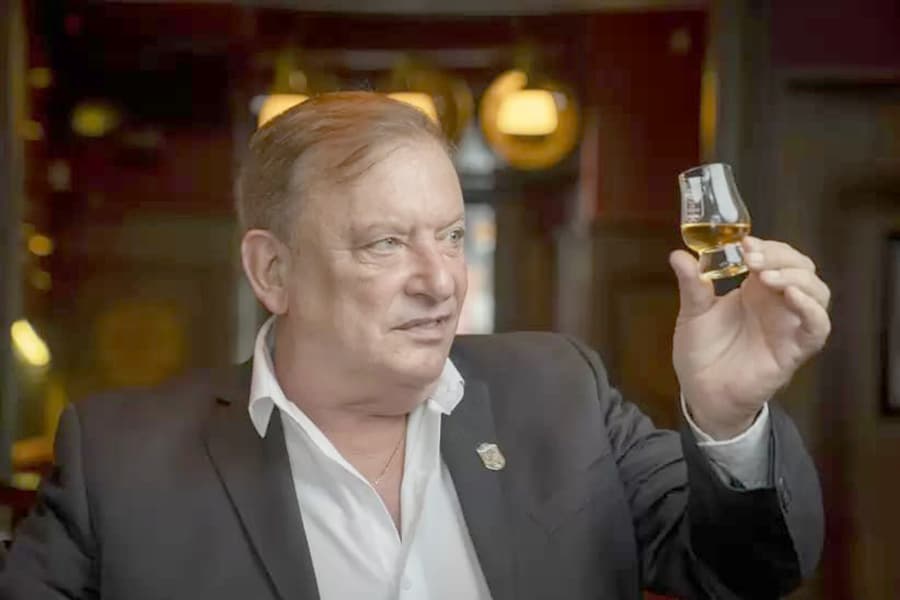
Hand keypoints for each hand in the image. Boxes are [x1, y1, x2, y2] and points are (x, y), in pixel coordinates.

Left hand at [669, 236, 830, 438]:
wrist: (701, 392)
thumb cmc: (702, 351)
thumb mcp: (693, 313)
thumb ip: (692, 284)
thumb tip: (678, 254)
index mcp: (755, 290)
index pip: (777, 256)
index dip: (767, 246)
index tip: (744, 243)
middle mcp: (777, 303)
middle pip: (801, 268)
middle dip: (781, 256)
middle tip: (752, 258)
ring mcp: (789, 326)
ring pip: (817, 292)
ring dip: (797, 278)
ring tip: (767, 276)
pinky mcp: (795, 350)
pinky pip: (818, 328)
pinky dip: (812, 309)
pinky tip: (792, 298)